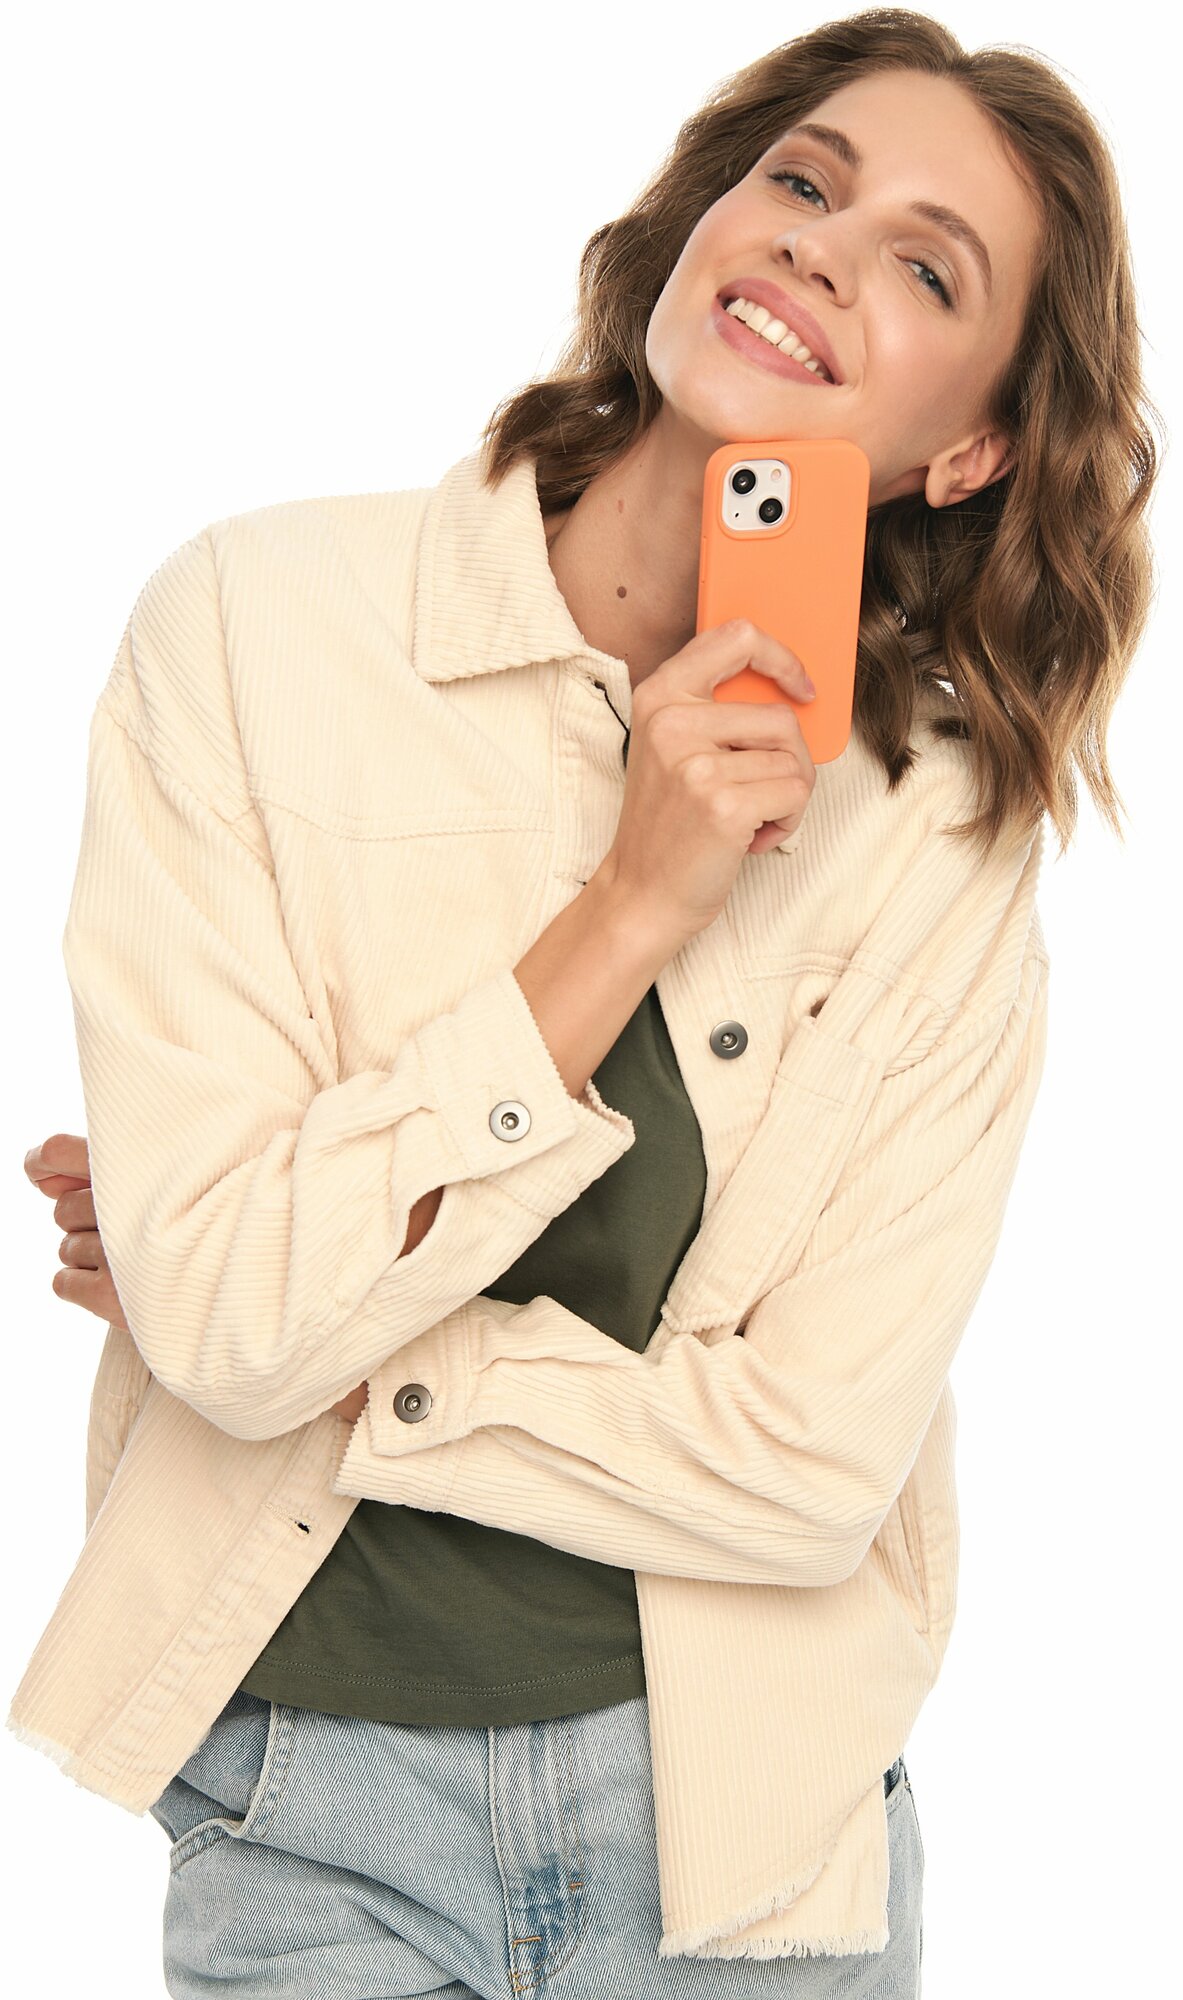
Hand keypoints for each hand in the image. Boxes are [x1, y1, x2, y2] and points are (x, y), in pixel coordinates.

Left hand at [25, 1130, 368, 1423]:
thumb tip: (40, 1169)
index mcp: (156, 1167)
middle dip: (88, 1217)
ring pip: (69, 1247)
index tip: (52, 1177)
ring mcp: (122, 1258)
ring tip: (141, 1262)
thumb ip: (142, 1159)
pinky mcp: (115, 1302)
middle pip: (65, 1208)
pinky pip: (64, 1283)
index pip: (61, 1152)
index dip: (49, 1163)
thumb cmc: (257, 1218)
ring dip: (93, 1254)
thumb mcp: (215, 1170)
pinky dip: (77, 1283)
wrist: (289, 1284)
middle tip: (134, 1229)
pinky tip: (118, 1287)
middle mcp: (133, 1208)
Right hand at [602, 616, 817, 939]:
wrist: (641, 894)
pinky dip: (787, 822)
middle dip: (791, 761)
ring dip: (787, 798)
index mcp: (659, 696)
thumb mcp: (672, 749)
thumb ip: (713, 710)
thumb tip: (789, 689)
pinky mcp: (724, 805)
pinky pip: (796, 795)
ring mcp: (697, 765)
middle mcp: (673, 723)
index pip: (737, 638)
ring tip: (749, 819)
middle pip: (781, 717)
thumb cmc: (668, 824)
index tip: (800, 688)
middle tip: (763, 793)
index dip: (781, 659)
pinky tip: (752, 837)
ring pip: (794, 761)